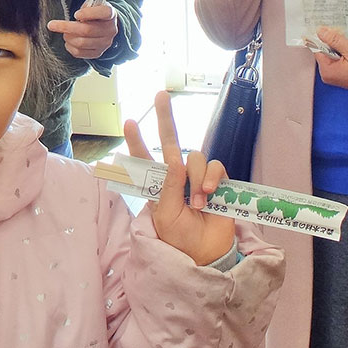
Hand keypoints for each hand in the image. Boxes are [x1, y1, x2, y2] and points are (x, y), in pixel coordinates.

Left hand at [47, 2, 118, 58]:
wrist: (105, 26)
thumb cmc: (96, 13)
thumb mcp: (93, 4)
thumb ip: (86, 7)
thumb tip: (77, 17)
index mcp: (111, 15)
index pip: (103, 13)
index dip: (89, 13)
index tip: (76, 14)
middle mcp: (110, 30)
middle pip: (87, 30)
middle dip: (67, 27)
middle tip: (52, 25)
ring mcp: (105, 43)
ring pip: (81, 42)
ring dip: (68, 37)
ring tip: (65, 33)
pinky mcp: (97, 53)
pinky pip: (79, 53)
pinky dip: (70, 47)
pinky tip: (69, 41)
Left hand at [124, 91, 235, 264]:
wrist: (205, 252)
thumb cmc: (179, 238)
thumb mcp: (165, 216)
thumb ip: (168, 187)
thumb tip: (174, 160)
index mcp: (157, 185)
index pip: (144, 159)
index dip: (137, 141)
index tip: (130, 122)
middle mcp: (177, 176)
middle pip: (170, 141)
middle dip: (166, 118)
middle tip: (161, 95)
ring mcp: (197, 177)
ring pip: (195, 157)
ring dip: (195, 178)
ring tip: (196, 202)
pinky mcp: (217, 181)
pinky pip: (214, 166)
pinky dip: (210, 177)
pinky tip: (208, 193)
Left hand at [313, 26, 347, 92]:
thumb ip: (335, 40)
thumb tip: (321, 32)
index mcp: (326, 70)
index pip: (317, 49)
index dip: (323, 37)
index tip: (329, 29)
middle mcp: (327, 74)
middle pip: (323, 51)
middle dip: (331, 42)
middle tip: (342, 35)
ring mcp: (333, 75)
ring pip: (330, 54)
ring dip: (338, 47)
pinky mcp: (339, 74)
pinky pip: (336, 59)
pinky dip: (342, 53)